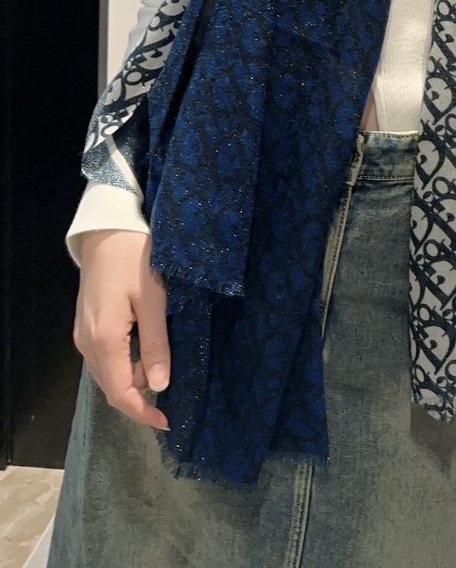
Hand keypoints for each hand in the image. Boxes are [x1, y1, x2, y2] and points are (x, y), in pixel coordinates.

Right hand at [73, 229, 170, 430]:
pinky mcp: (89, 325)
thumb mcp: (154, 301)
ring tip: (167, 377)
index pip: (120, 392)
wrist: (107, 231)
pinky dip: (127, 365)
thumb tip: (159, 386)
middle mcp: (87, 343)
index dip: (142, 413)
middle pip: (112, 387)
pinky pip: (107, 357)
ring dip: (134, 381)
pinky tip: (150, 357)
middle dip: (139, 401)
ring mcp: (84, 334)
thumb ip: (156, 344)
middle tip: (173, 404)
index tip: (168, 423)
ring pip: (109, 373)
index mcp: (104, 340)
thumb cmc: (136, 260)